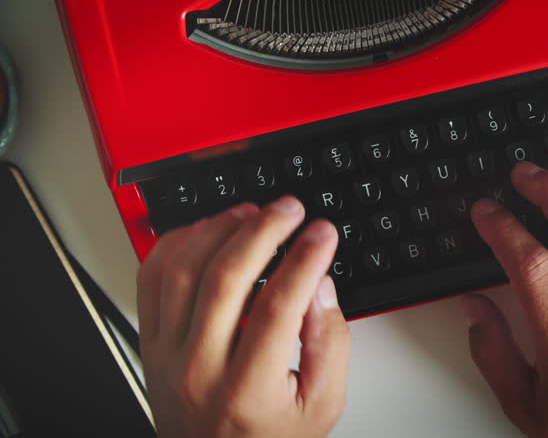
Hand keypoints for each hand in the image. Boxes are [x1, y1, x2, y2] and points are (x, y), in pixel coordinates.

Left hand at [137, 196, 349, 437]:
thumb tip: (320, 286)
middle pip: (226, 278)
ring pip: (183, 271)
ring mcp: (166, 356)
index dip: (305, 259)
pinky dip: (176, 244)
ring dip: (219, 229)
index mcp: (247, 392)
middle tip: (290, 209)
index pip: (278, 306)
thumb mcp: (322, 405)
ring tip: (251, 212)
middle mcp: (197, 372)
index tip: (322, 234)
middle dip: (264, 230)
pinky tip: (205, 230)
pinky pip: (151, 279)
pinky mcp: (149, 344)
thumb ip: (331, 343)